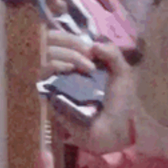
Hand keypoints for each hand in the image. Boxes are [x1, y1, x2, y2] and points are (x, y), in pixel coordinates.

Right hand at [40, 30, 134, 152]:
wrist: (119, 129)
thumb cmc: (122, 103)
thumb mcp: (123, 72)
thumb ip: (112, 52)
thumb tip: (93, 44)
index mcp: (80, 63)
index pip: (64, 40)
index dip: (73, 37)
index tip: (90, 48)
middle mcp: (66, 71)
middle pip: (51, 43)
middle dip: (70, 43)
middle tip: (89, 56)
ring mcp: (57, 84)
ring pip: (47, 56)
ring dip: (67, 55)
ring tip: (86, 67)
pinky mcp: (51, 98)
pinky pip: (44, 75)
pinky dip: (56, 66)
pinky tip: (70, 69)